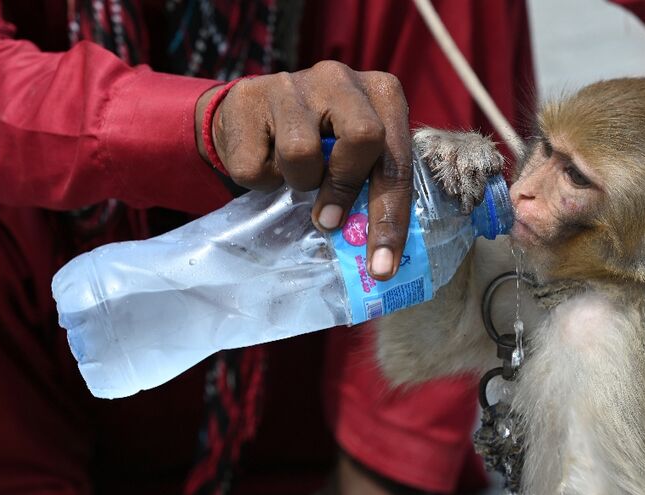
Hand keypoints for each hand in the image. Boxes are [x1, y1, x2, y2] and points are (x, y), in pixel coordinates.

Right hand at [195, 61, 411, 280]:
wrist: (250, 114)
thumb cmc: (318, 143)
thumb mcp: (355, 156)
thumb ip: (371, 185)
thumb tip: (381, 254)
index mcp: (381, 93)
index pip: (397, 161)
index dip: (390, 218)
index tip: (381, 266)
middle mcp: (341, 78)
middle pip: (364, 137)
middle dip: (346, 189)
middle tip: (330, 221)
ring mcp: (292, 83)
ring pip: (301, 153)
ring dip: (298, 181)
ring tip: (295, 173)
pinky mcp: (248, 97)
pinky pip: (257, 165)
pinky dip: (261, 179)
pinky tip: (264, 159)